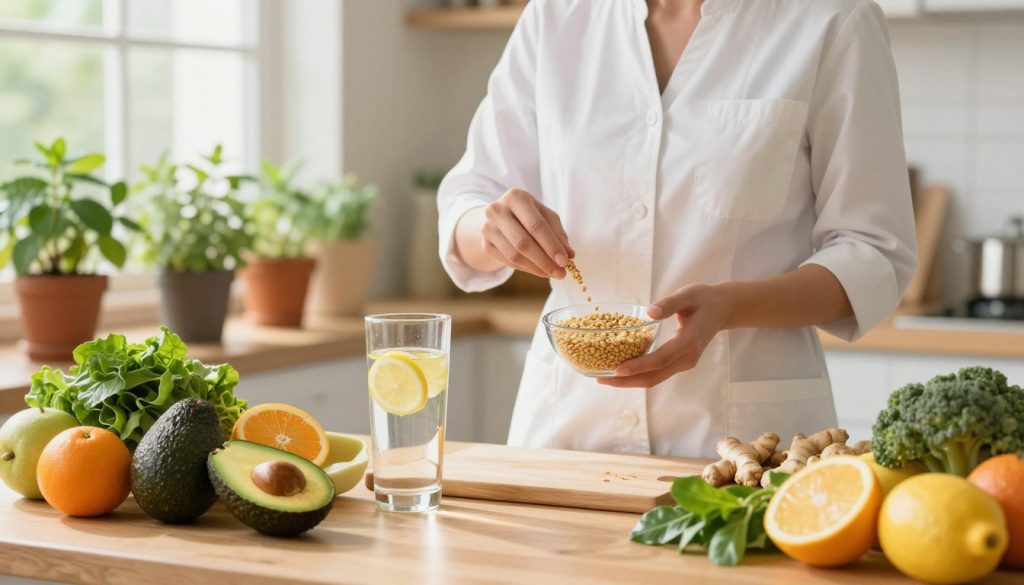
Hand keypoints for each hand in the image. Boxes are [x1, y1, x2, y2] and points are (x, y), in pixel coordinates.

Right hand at [479, 189, 574, 278]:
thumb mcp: (545, 216)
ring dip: (536, 268)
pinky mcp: (485, 244)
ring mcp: (488, 228)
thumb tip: (569, 255)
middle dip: (544, 260)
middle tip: (560, 272)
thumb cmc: (529, 214)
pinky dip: (526, 269)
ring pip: (514, 255)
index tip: (565, 261)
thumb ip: (558, 234)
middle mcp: (497, 210)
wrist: (501, 216)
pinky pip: (507, 262)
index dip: (551, 245)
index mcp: (515, 197)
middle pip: (523, 242)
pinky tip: (539, 270)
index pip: (535, 225)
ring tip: (552, 273)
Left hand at [598, 284, 728, 387]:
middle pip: (654, 377)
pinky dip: (638, 374)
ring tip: (605, 377)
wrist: (723, 309)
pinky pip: (657, 373)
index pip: (660, 360)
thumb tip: (649, 313)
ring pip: (654, 379)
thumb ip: (669, 303)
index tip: (617, 370)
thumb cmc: (704, 299)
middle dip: (626, 381)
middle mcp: (687, 358)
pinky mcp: (680, 363)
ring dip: (630, 381)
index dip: (638, 366)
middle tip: (600, 378)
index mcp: (688, 342)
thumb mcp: (688, 294)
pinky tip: (621, 369)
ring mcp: (684, 363)